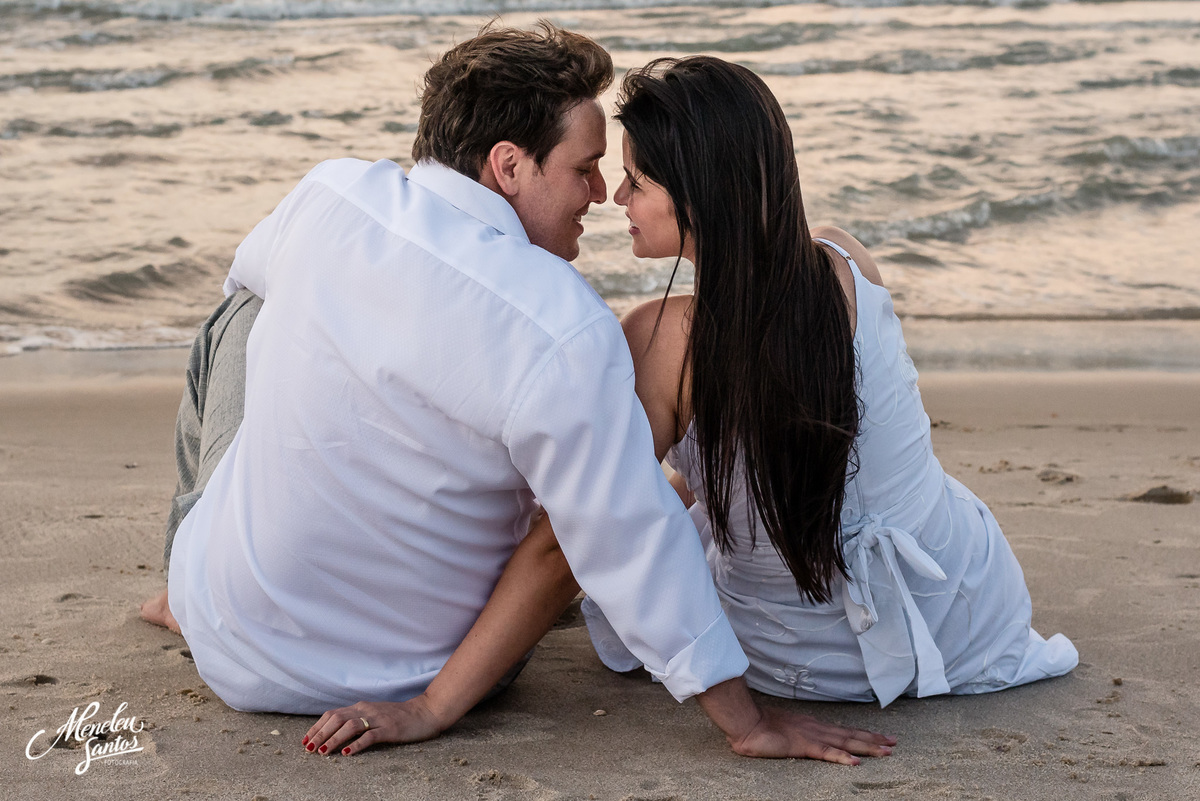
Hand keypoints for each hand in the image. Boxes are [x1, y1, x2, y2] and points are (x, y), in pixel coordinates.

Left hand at [302, 696, 444, 756]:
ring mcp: (379, 719)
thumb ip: (358, 719)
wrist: (426, 712)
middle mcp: (367, 710)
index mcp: (361, 707)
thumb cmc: (400, 716)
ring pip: (350, 726)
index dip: (317, 727)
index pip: (333, 714)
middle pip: (337, 719)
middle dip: (320, 734)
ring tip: (323, 752)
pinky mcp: (390, 729)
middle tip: (308, 749)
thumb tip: (337, 731)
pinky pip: (371, 736)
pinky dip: (357, 744)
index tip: (305, 740)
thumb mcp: (375, 715)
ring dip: (334, 739)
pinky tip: (348, 753)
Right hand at [729, 706, 894, 763]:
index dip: (863, 734)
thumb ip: (796, 735)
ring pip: (846, 742)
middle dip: (874, 739)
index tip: (881, 737)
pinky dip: (842, 757)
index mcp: (813, 725)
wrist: (747, 723)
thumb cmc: (761, 726)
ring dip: (867, 747)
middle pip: (851, 734)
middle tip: (894, 742)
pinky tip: (855, 762)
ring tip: (886, 751)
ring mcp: (812, 736)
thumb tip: (801, 739)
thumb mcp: (784, 731)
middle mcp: (817, 728)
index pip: (843, 730)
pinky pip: (826, 753)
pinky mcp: (803, 746)